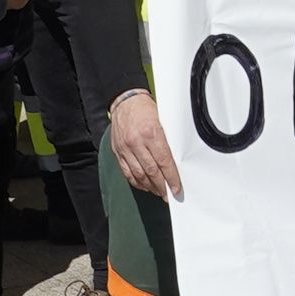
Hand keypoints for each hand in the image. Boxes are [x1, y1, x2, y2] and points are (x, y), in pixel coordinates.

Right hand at [106, 87, 182, 203]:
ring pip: (139, 174)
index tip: (176, 188)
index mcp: (151, 133)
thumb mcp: (162, 121)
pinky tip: (144, 185)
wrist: (125, 101)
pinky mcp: (118, 151)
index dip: (171, 178)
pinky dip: (136, 182)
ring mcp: (125, 148)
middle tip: (169, 194)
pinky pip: (127, 172)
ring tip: (158, 192)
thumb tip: (176, 162)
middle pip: (152, 171)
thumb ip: (167, 140)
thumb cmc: (145, 109)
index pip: (164, 161)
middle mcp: (137, 142)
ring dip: (150, 186)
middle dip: (162, 186)